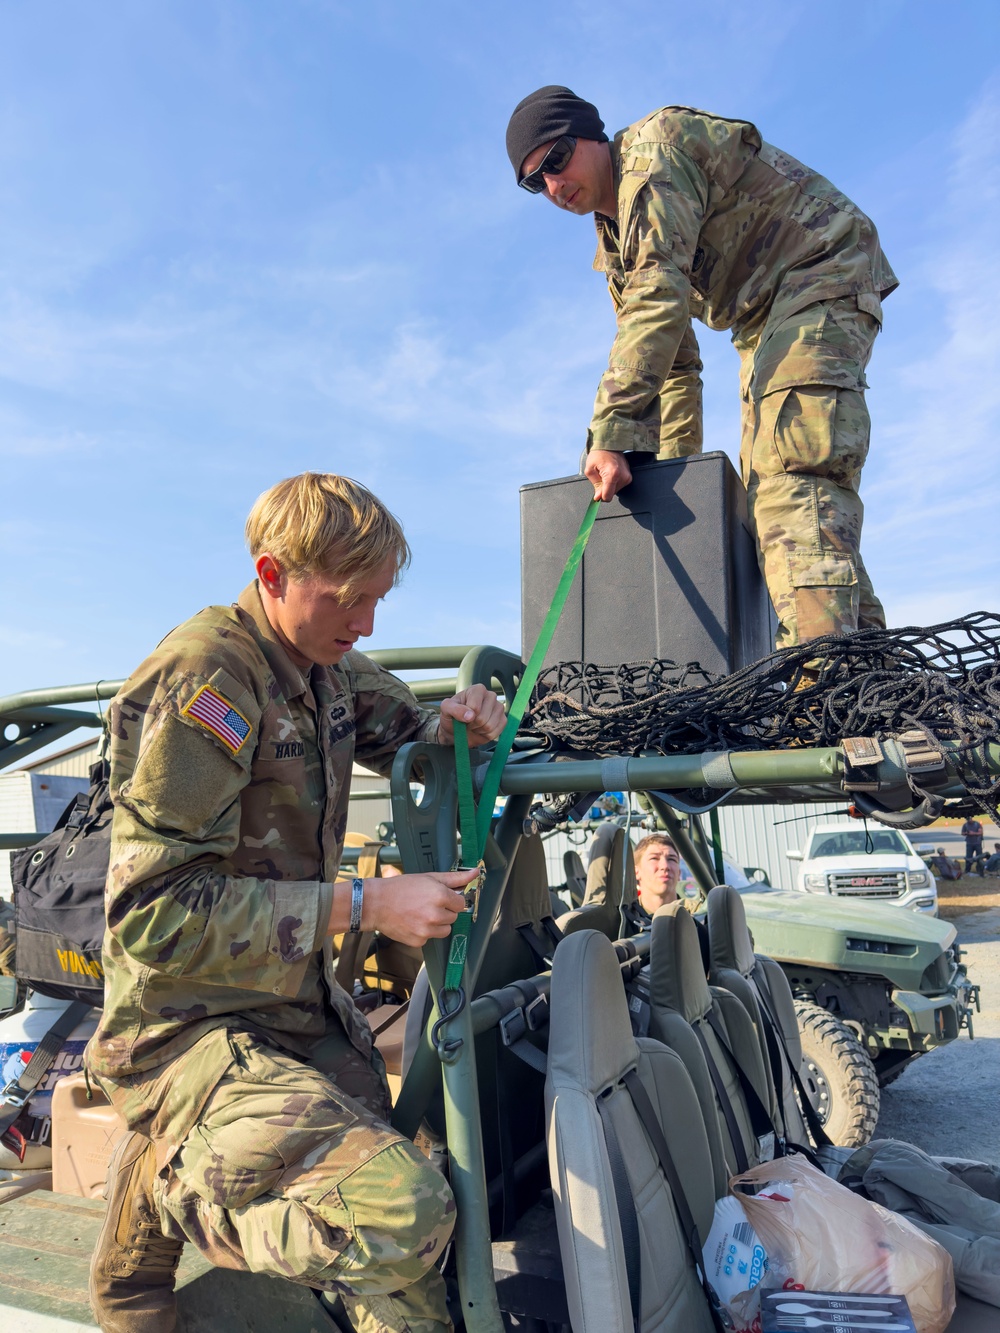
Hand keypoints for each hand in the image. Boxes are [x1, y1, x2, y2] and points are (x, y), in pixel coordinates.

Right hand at [360, 868, 477, 946]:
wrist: (376, 903)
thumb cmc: (400, 888)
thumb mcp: (429, 877)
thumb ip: (455, 877)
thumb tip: (475, 873)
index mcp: (440, 896)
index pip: (461, 904)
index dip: (452, 900)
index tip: (441, 898)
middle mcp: (436, 915)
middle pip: (453, 917)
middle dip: (444, 911)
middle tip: (427, 904)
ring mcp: (427, 930)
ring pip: (445, 930)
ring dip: (437, 924)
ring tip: (421, 913)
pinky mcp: (419, 941)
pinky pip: (431, 938)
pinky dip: (425, 932)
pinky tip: (413, 922)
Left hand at [437, 683, 505, 746]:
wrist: (456, 731)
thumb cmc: (451, 716)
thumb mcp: (446, 710)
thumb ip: (454, 709)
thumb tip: (470, 716)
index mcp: (477, 690)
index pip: (475, 707)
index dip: (466, 716)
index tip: (462, 716)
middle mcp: (490, 696)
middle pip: (483, 717)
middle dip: (472, 724)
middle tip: (467, 723)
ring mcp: (498, 708)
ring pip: (490, 725)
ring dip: (479, 730)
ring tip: (474, 726)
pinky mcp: (503, 720)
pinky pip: (496, 732)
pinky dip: (486, 735)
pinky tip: (481, 730)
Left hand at [584, 448, 631, 500]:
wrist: (609, 444)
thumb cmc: (598, 455)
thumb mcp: (590, 470)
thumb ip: (595, 485)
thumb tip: (599, 497)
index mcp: (612, 475)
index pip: (607, 496)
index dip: (600, 496)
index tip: (597, 491)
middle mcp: (623, 476)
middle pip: (611, 493)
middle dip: (604, 488)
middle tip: (601, 476)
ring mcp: (627, 476)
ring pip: (615, 490)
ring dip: (609, 485)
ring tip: (605, 473)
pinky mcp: (629, 476)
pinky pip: (619, 485)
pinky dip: (613, 482)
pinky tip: (611, 473)